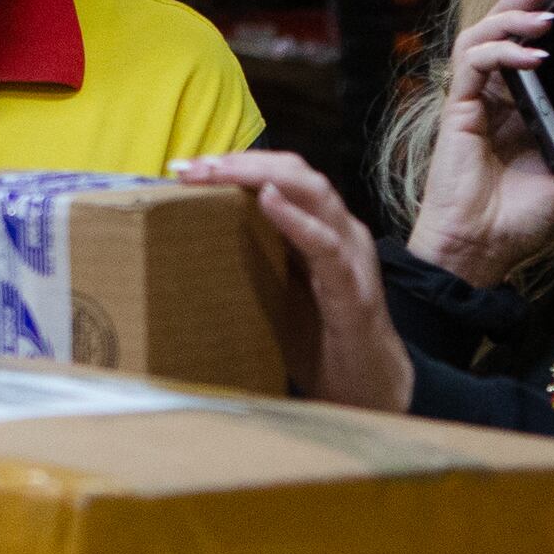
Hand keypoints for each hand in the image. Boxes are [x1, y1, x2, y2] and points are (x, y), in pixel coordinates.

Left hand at [171, 151, 412, 413]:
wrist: (367, 391)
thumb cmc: (319, 343)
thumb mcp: (278, 291)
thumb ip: (255, 259)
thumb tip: (194, 243)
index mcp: (322, 230)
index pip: (282, 177)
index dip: (237, 164)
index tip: (186, 167)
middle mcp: (340, 232)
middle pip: (296, 173)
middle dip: (242, 162)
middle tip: (193, 166)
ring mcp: (351, 257)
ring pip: (314, 194)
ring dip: (262, 177)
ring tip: (219, 171)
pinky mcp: (352, 290)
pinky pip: (326, 245)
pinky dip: (296, 220)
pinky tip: (268, 201)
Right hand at [409, 0, 553, 287]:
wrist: (479, 252)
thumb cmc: (516, 223)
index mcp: (517, 113)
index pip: (526, 54)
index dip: (543, 28)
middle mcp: (493, 101)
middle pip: (496, 33)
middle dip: (521, 6)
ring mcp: (473, 103)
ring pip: (479, 37)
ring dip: (510, 19)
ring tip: (544, 18)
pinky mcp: (457, 110)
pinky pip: (472, 62)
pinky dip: (501, 51)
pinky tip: (531, 56)